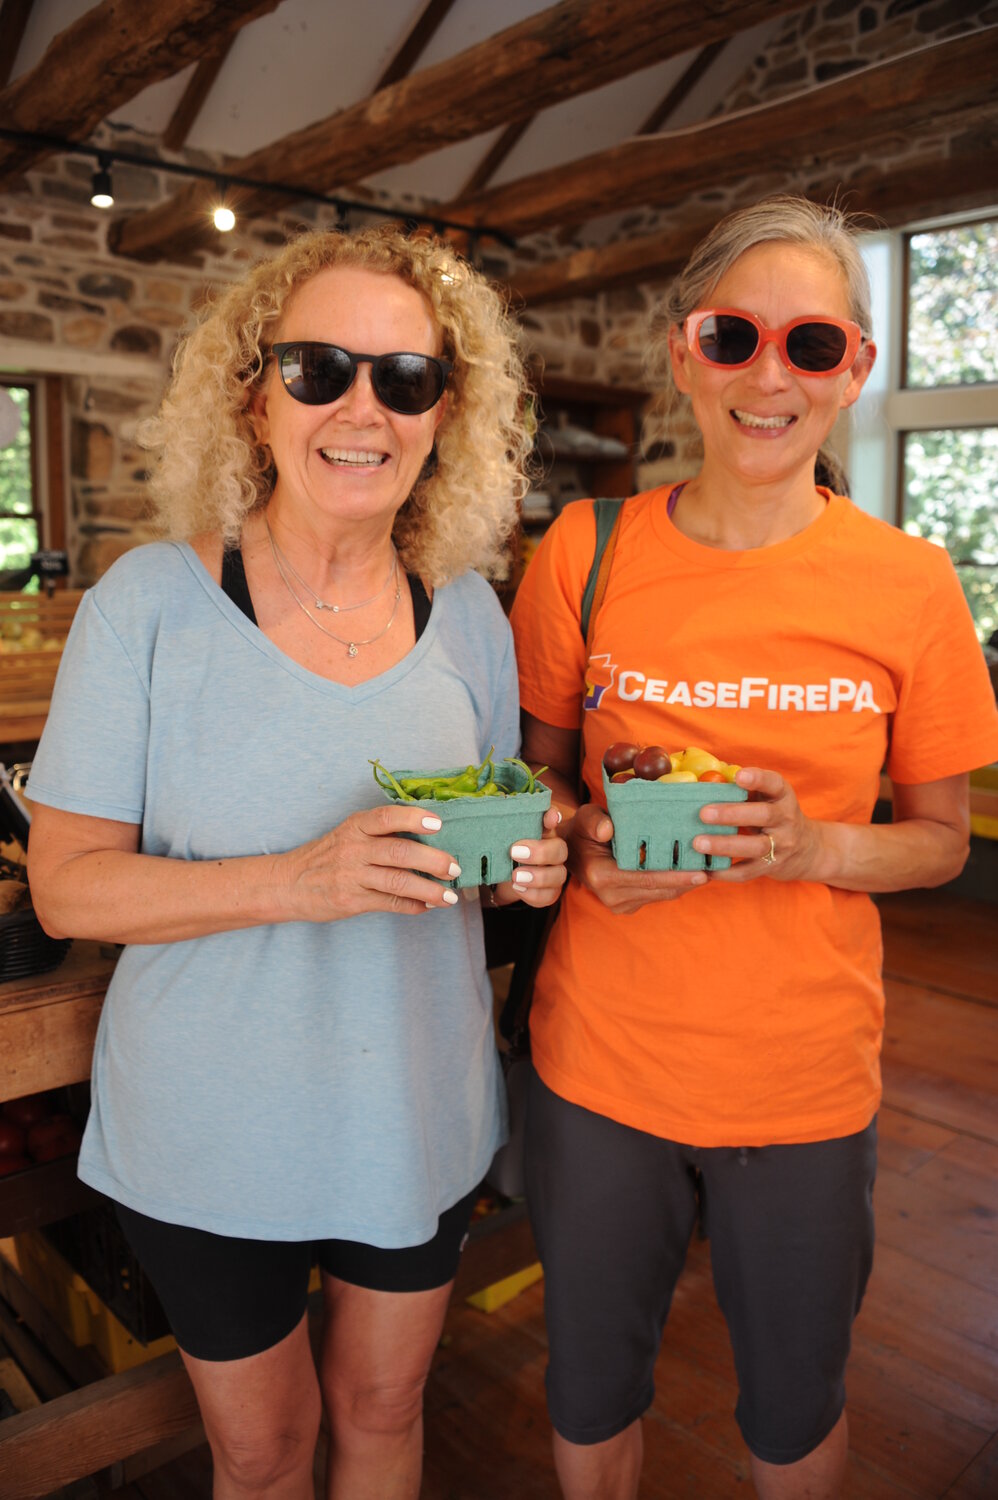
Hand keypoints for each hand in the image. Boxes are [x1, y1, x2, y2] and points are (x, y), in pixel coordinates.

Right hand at [280, 803, 466, 919]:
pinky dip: (412, 905)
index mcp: (356, 826)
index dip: (414, 818)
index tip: (439, 823)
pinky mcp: (351, 900)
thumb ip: (382, 833)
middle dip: (433, 860)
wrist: (288, 883)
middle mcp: (353, 848)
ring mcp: (352, 876)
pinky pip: (389, 903)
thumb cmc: (328, 855)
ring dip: (429, 890)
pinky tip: (427, 906)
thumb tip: (430, 838)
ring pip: (398, 881)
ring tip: (449, 896)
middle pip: (399, 852)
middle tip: (455, 868)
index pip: (387, 817)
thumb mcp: (349, 833)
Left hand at [492, 806, 567, 908]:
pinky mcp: (550, 892)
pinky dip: (533, 894)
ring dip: (537, 877)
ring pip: (558, 875)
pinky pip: (548, 896)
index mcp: (543, 831)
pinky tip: (518, 889)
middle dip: (540, 852)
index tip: (548, 818)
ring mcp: (555, 872)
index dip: (552, 817)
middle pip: (560, 850)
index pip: (552, 818)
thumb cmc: (506, 848)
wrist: (504, 875)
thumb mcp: (503, 836)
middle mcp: (554, 850)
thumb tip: (496, 808)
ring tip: (515, 876)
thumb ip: (505, 824)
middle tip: (514, 852)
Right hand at [568, 801, 707, 915]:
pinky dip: (674, 885)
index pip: (646, 878)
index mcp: (602, 876)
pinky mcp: (628, 905)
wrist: (571, 852)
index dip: (675, 876)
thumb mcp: (584, 818)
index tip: (702, 872)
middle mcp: (611, 896)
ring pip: (662, 896)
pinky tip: (692, 872)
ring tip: (710, 870)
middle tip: (716, 869)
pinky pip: (657, 896)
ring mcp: (619, 904)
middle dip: (688, 881)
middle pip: (659, 890)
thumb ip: (595, 821)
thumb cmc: (582, 831)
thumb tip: (609, 829)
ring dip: (684, 884)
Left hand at [694, 767, 821, 882]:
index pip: (774, 783)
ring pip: (755, 846)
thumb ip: (741, 788)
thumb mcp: (766, 796)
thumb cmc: (772, 813)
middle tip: (704, 813)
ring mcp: (781, 845)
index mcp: (782, 796)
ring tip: (699, 843)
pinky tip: (706, 870)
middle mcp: (786, 819)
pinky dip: (726, 872)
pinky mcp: (772, 866)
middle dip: (732, 814)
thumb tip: (704, 778)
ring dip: (725, 845)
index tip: (739, 776)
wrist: (806, 848)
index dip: (758, 779)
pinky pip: (748, 872)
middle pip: (763, 815)